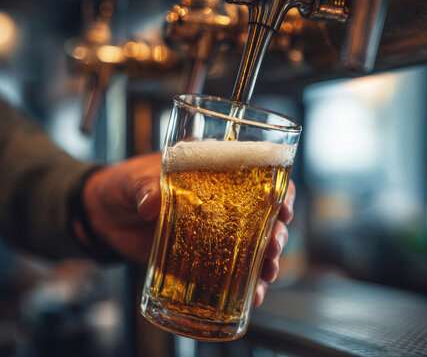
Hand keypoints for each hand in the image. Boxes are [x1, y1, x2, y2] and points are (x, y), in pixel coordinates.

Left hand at [79, 153, 295, 305]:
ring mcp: (214, 231)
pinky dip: (244, 285)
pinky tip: (253, 296)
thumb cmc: (124, 185)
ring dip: (266, 261)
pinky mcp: (202, 256)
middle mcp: (222, 202)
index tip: (284, 207)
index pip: (258, 177)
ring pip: (253, 245)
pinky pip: (230, 270)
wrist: (102, 214)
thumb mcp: (134, 180)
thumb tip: (151, 204)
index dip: (279, 191)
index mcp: (214, 172)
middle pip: (264, 215)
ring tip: (267, 273)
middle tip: (274, 246)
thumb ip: (144, 188)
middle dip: (276, 232)